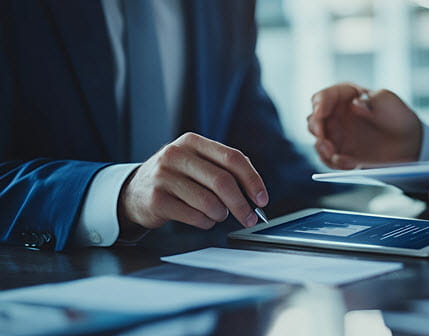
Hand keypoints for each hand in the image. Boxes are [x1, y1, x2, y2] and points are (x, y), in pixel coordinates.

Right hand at [118, 132, 268, 230]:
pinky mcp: (156, 199)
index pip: (233, 158)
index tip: (262, 199)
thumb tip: (255, 193)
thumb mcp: (196, 164)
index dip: (252, 180)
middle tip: (250, 218)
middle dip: (242, 205)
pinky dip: (206, 222)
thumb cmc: (176, 178)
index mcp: (193, 142)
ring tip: (218, 215)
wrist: (134, 191)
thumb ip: (223, 171)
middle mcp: (176, 155)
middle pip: (223, 182)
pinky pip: (194, 216)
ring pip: (209, 202)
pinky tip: (202, 219)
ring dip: (221, 215)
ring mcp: (164, 176)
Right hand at [307, 83, 422, 169]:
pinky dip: (335, 163)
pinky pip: (330, 160)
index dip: (319, 104)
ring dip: (322, 149)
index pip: (323, 97)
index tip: (320, 112)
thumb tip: (355, 104)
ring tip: (334, 154)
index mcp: (343, 97)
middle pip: (314, 120)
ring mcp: (336, 136)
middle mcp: (335, 116)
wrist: (408, 142)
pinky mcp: (340, 154)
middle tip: (322, 137)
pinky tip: (350, 164)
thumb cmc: (396, 115)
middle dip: (315, 128)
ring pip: (318, 142)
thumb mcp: (388, 100)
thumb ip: (371, 99)